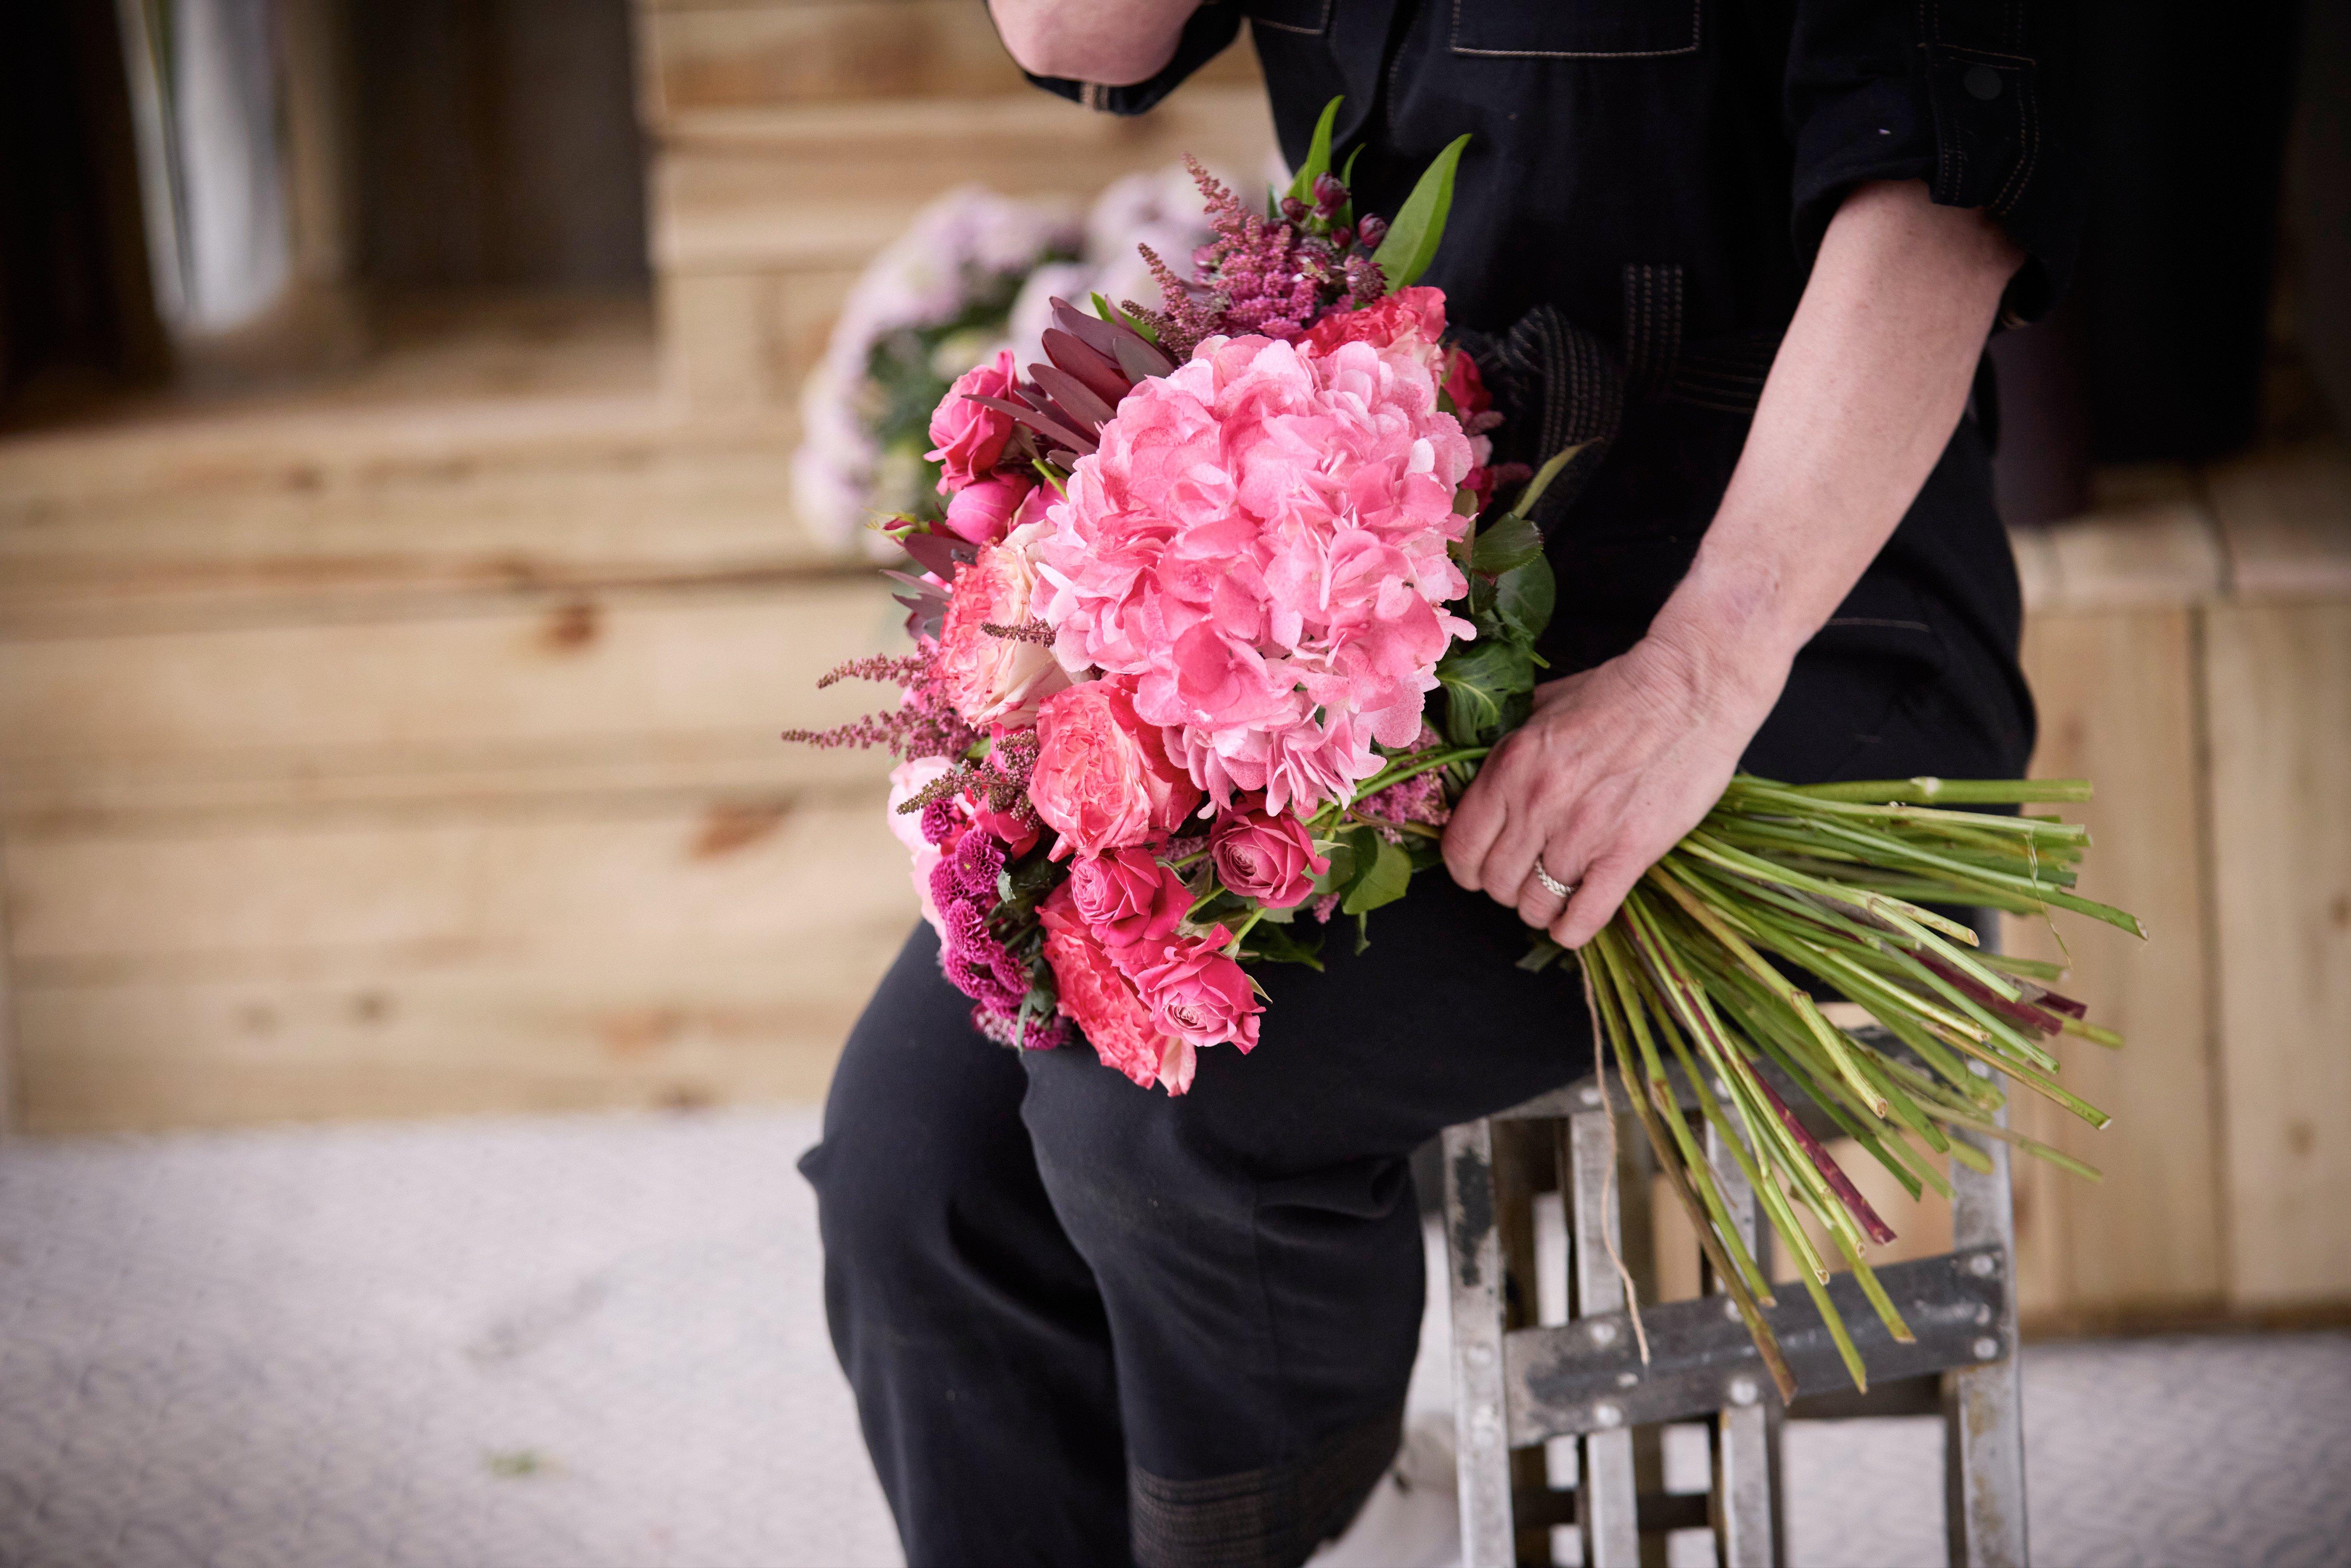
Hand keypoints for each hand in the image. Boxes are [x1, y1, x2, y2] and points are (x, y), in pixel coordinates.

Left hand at [1441, 630, 1784, 947]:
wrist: (1690, 689)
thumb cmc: (1617, 694)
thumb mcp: (1540, 707)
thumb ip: (1502, 748)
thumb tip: (1471, 780)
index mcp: (1510, 766)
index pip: (1460, 847)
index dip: (1467, 867)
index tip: (1481, 866)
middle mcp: (1538, 803)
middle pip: (1495, 883)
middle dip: (1505, 887)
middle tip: (1525, 875)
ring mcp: (1583, 832)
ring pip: (1534, 905)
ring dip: (1540, 907)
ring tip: (1554, 892)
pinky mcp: (1629, 852)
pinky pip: (1583, 917)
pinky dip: (1572, 929)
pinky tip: (1573, 920)